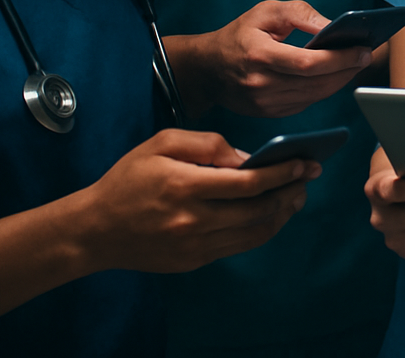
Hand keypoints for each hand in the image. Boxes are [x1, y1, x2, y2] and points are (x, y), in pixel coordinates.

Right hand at [77, 128, 318, 273]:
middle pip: (258, 210)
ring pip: (254, 233)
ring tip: (297, 195)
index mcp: (186, 186)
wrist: (94, 230)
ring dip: (282, 213)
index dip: (282, 173)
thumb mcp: (163, 143)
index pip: (249, 182)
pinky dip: (262, 230)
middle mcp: (193, 220)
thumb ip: (208, 145)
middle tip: (309, 176)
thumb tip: (247, 159)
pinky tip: (272, 214)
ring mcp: (194, 246)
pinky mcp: (193, 261)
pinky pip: (238, 247)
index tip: (304, 162)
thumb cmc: (129, 178)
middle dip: (290, 191)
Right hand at [166, 0, 372, 117]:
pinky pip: (306, 103)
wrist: (208, 69)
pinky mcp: (270, 113)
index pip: (309, 62)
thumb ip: (300, 14)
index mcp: (260, 55)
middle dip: (347, 69)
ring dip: (340, 81)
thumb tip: (331, 25)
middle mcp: (262, 84)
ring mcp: (265, 103)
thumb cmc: (240, 34)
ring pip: (315, 95)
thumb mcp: (266, 11)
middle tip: (366, 55)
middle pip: (316, 82)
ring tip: (355, 63)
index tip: (362, 49)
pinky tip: (335, 76)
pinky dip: (324, 90)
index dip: (340, 58)